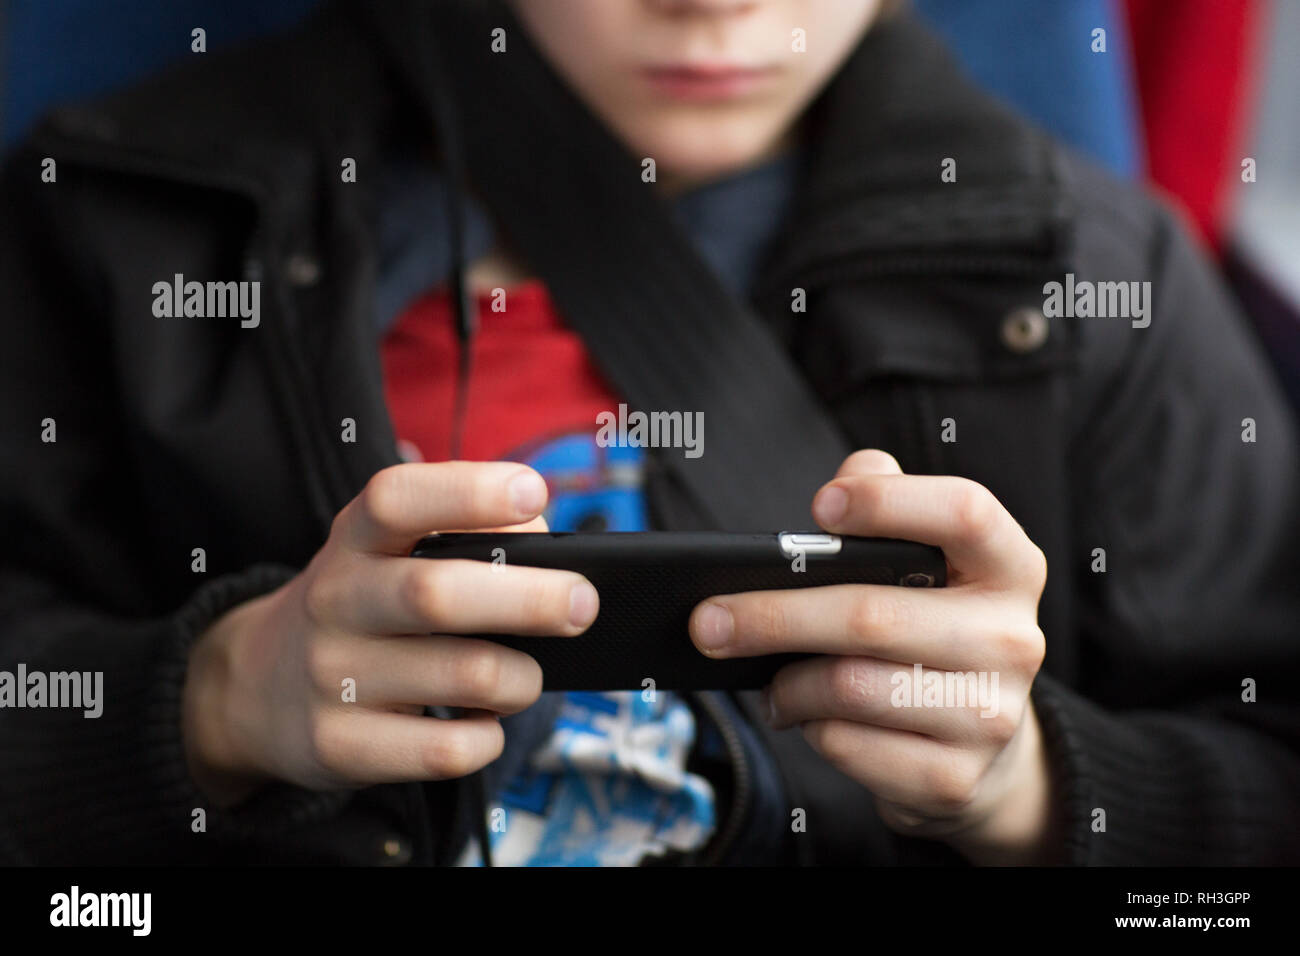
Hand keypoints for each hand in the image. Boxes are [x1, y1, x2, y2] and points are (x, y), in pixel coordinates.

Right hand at [181, 462, 598, 806]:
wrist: (257, 687)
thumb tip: (549, 552)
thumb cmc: (367, 605)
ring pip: (463, 677)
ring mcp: (332, 676)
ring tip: (525, 676)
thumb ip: (470, 538)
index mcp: (354, 539)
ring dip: (521, 679)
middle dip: (529, 599)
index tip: (534, 492)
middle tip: (584, 604)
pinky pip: (447, 751)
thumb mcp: (393, 554)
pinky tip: (484, 724)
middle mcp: (335, 600)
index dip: (469, 492)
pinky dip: (489, 738)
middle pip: (437, 595)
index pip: (397, 500)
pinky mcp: (340, 745)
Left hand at [689, 450, 1055, 863]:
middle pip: (872, 615)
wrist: (985, 752)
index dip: (889, 502)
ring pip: (849, 686)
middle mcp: (1014, 640)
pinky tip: (797, 713)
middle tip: (708, 619)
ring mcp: (990, 716)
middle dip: (773, 614)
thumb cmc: (932, 631)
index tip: (819, 507)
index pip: (966, 512)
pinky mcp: (954, 779)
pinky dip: (806, 725)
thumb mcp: (930, 565)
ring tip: (759, 673)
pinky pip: (846, 744)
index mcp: (1010, 568)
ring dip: (785, 681)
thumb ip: (891, 506)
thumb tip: (843, 481)